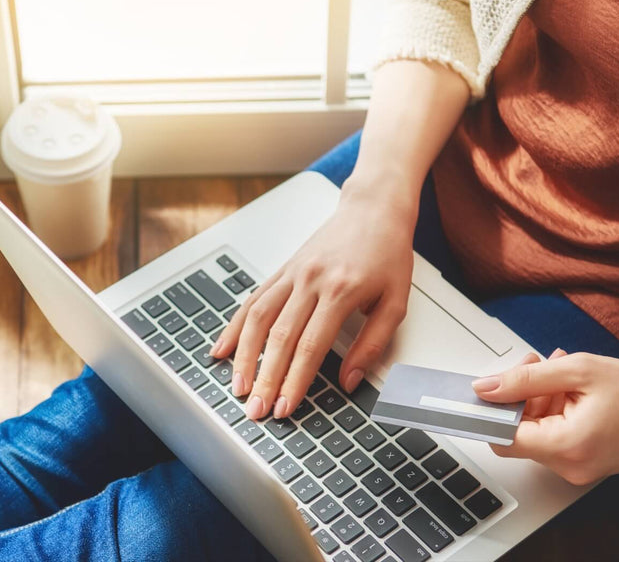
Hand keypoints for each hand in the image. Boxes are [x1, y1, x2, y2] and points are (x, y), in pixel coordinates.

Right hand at [211, 185, 415, 419]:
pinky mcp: (282, 270)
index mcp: (341, 291)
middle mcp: (310, 281)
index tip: (285, 407)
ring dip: (244, 357)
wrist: (373, 208)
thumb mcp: (396, 302)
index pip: (311, 346)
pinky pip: (253, 300)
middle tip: (256, 410)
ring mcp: (292, 274)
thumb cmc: (387, 253)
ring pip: (258, 319)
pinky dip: (235, 326)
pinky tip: (223, 348)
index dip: (295, 381)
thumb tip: (350, 380)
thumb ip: (373, 344)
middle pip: (279, 338)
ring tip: (238, 386)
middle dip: (265, 379)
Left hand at [473, 350, 618, 484]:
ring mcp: (578, 469)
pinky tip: (569, 389)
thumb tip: (486, 388)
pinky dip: (554, 412)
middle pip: (519, 433)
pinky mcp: (585, 464)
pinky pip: (554, 438)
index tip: (484, 392)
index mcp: (567, 447)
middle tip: (535, 366)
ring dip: (538, 400)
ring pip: (536, 433)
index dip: (491, 411)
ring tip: (559, 372)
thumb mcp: (577, 371)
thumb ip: (526, 379)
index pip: (503, 438)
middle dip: (519, 396)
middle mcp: (570, 467)